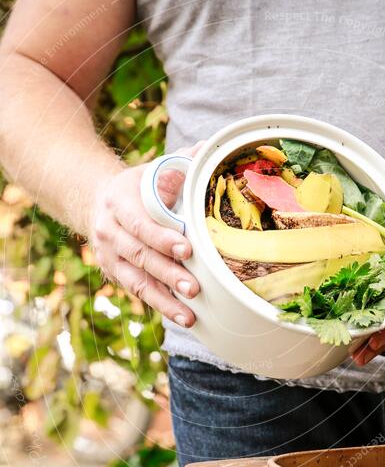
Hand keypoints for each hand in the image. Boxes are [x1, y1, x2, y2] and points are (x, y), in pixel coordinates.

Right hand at [90, 143, 202, 326]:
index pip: (140, 224)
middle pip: (139, 256)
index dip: (162, 238)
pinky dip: (158, 305)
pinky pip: (136, 291)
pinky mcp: (113, 272)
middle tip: (194, 288)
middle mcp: (108, 231)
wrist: (96, 201)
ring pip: (136, 281)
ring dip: (163, 300)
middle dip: (168, 274)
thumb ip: (179, 162)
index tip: (187, 250)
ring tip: (189, 315)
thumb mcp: (152, 169)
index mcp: (118, 202)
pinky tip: (180, 316)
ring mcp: (107, 255)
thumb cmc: (137, 186)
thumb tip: (206, 150)